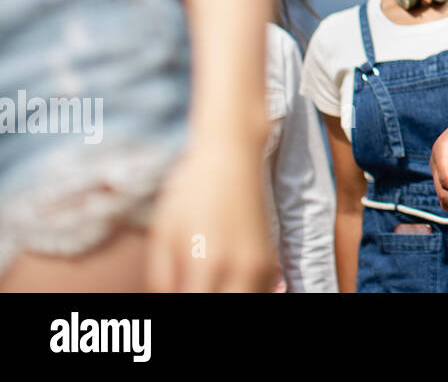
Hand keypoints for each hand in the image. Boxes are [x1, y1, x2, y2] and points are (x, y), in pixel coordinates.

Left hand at [147, 142, 275, 291]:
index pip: (192, 305)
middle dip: (205, 303)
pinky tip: (222, 281)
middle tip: (190, 289)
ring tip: (203, 282)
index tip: (175, 292)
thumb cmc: (191, 191)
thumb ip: (162, 278)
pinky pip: (257, 293)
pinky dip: (240, 292)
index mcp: (206, 263)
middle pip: (226, 308)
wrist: (232, 156)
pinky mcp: (268, 259)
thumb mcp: (163, 234)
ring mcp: (260, 265)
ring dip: (224, 297)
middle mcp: (239, 269)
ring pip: (246, 302)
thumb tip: (167, 300)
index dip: (182, 306)